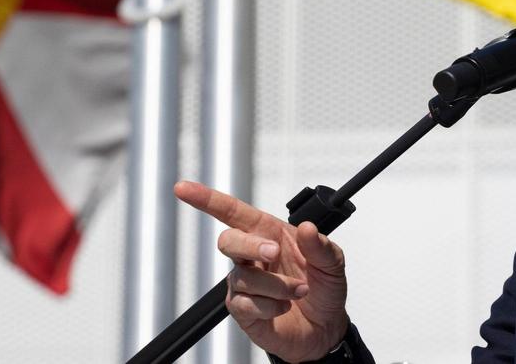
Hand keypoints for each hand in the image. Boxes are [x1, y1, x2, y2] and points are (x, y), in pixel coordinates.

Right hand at [174, 180, 349, 361]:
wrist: (326, 327)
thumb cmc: (324, 288)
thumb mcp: (333, 263)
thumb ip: (320, 245)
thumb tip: (307, 228)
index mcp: (270, 233)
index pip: (234, 212)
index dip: (207, 199)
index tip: (183, 189)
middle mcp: (252, 256)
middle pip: (228, 241)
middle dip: (250, 245)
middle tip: (274, 252)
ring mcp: (245, 283)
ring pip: (243, 277)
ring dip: (277, 284)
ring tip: (299, 290)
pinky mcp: (243, 310)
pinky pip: (246, 304)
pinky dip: (271, 305)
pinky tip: (283, 306)